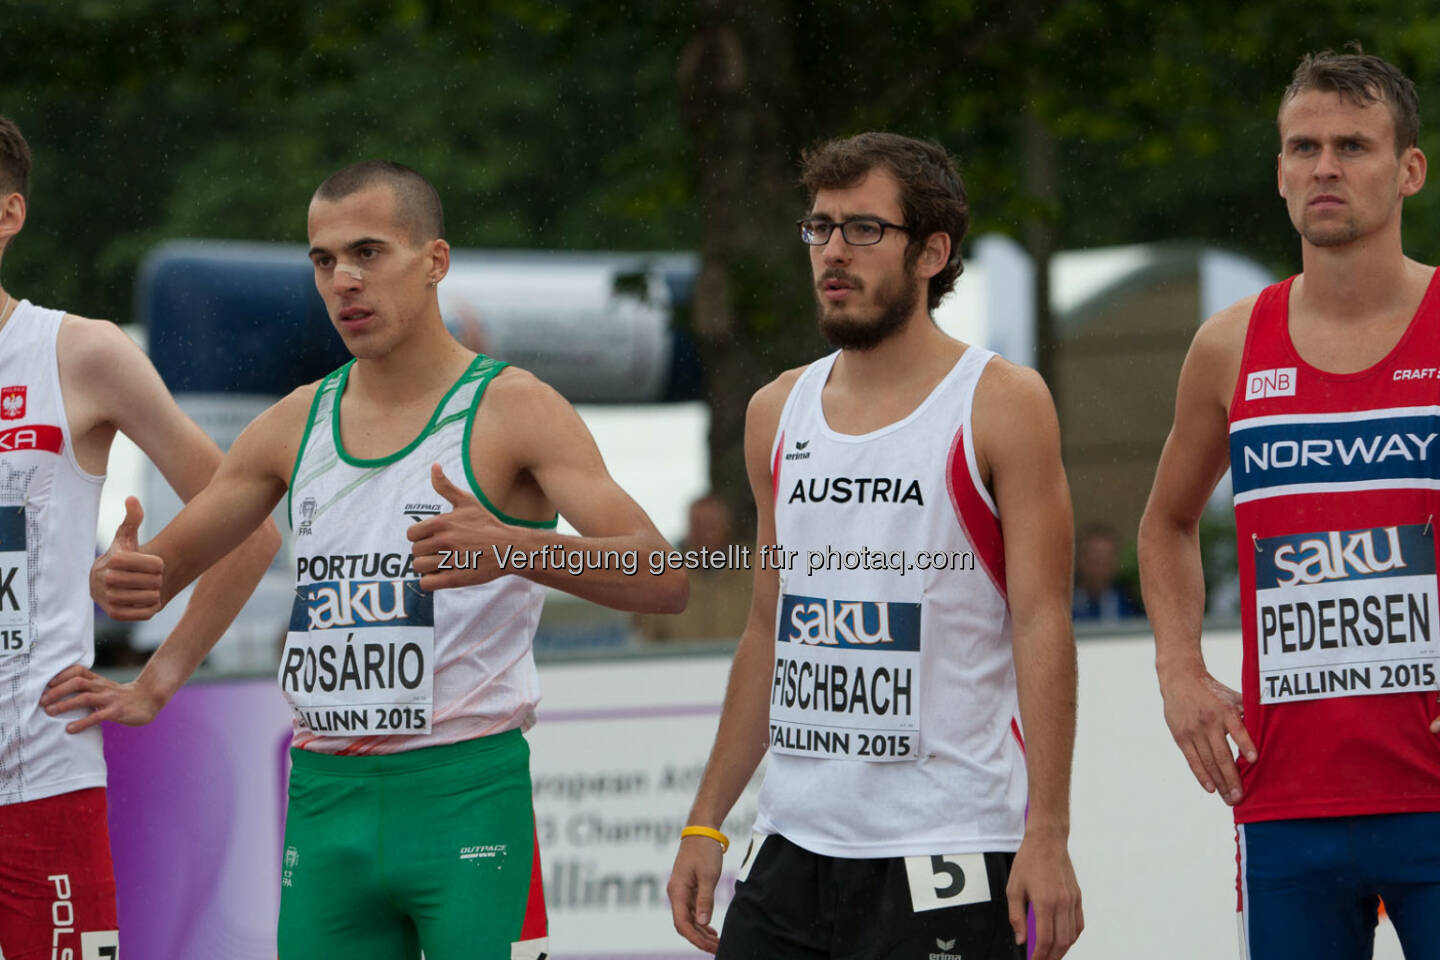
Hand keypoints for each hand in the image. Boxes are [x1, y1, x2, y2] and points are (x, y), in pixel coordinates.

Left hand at [40, 663, 163, 733]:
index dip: (62, 675)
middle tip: (42, 701)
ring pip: (85, 697)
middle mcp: (103, 687)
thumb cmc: (123, 697)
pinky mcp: (117, 712)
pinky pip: (97, 716)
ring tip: (50, 712)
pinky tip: (70, 729)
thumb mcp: (106, 688)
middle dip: (57, 691)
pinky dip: (82, 723)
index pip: (79, 671)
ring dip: (65, 705)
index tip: (47, 685)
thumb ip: (89, 687)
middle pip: (77, 682)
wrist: (149, 700)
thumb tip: (62, 693)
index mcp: (99, 681)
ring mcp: (110, 699)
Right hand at [90, 497, 163, 620]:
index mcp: (113, 559)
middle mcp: (106, 580)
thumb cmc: (123, 555)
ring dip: (155, 593)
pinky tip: (146, 599)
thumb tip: (132, 498)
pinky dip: (150, 607)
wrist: (108, 581)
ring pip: (150, 598)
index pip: (154, 564)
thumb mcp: (127, 536)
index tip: (154, 564)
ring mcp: (108, 599)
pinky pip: (144, 614)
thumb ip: (133, 518)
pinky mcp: (113, 614)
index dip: (158, 564)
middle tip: (153, 578)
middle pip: (153, 582)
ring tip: (150, 588)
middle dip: (157, 579)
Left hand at [407, 464, 512, 589]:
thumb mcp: (467, 502)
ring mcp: (449, 561)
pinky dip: (430, 581)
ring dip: (428, 567)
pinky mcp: (455, 579)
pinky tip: (441, 575)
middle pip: (415, 552)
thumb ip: (445, 486)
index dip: (420, 537)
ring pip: (419, 568)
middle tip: (441, 551)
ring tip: (442, 563)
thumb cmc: (487, 524)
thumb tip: (433, 466)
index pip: (411, 534)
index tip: (432, 538)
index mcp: (442, 523)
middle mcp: (444, 541)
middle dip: (425, 552)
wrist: (509, 547)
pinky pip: (427, 583)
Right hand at [666, 834, 723, 952]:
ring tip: (717, 943)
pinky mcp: (687, 888)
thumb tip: (703, 923)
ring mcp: (681, 892)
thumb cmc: (704, 850)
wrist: (701, 830)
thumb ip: (705, 900)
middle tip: (718, 949)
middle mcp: (676, 894)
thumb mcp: (708, 875)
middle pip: (684, 925)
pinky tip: (711, 930)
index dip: (695, 939)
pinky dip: (701, 922)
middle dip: (699, 939)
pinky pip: (692, 911)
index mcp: (677, 892)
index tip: (710, 947)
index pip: (682, 924)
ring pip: (688, 920)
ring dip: (701, 932)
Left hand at [1006, 830, 1082, 959]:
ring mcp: (1073, 901)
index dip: (1039, 956)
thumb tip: (1021, 939)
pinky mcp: (1078, 897)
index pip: (1045, 939)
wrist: (1047, 841)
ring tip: (1050, 955)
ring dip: (1062, 950)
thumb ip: (1016, 917)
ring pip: (1072, 936)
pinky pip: (1079, 924)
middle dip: (1051, 957)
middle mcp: (1062, 903)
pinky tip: (1063, 941)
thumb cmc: (1028, 862)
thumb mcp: (1013, 889)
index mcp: (1045, 902)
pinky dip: (1072, 937)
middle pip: (1061, 942)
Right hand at [1159, 663, 1255, 803]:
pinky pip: (1192, 760)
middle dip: (1232, 778)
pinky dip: (1202, 776)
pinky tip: (1211, 789)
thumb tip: (1272, 731)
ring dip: (1219, 783)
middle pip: (1221, 754)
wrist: (1180, 680)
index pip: (1237, 729)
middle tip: (1241, 798)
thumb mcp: (1233, 697)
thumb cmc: (1214, 691)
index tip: (1254, 760)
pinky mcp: (1181, 737)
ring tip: (1230, 799)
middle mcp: (1208, 722)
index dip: (1245, 744)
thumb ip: (1249, 714)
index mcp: (1224, 710)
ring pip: (1208, 762)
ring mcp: (1193, 731)